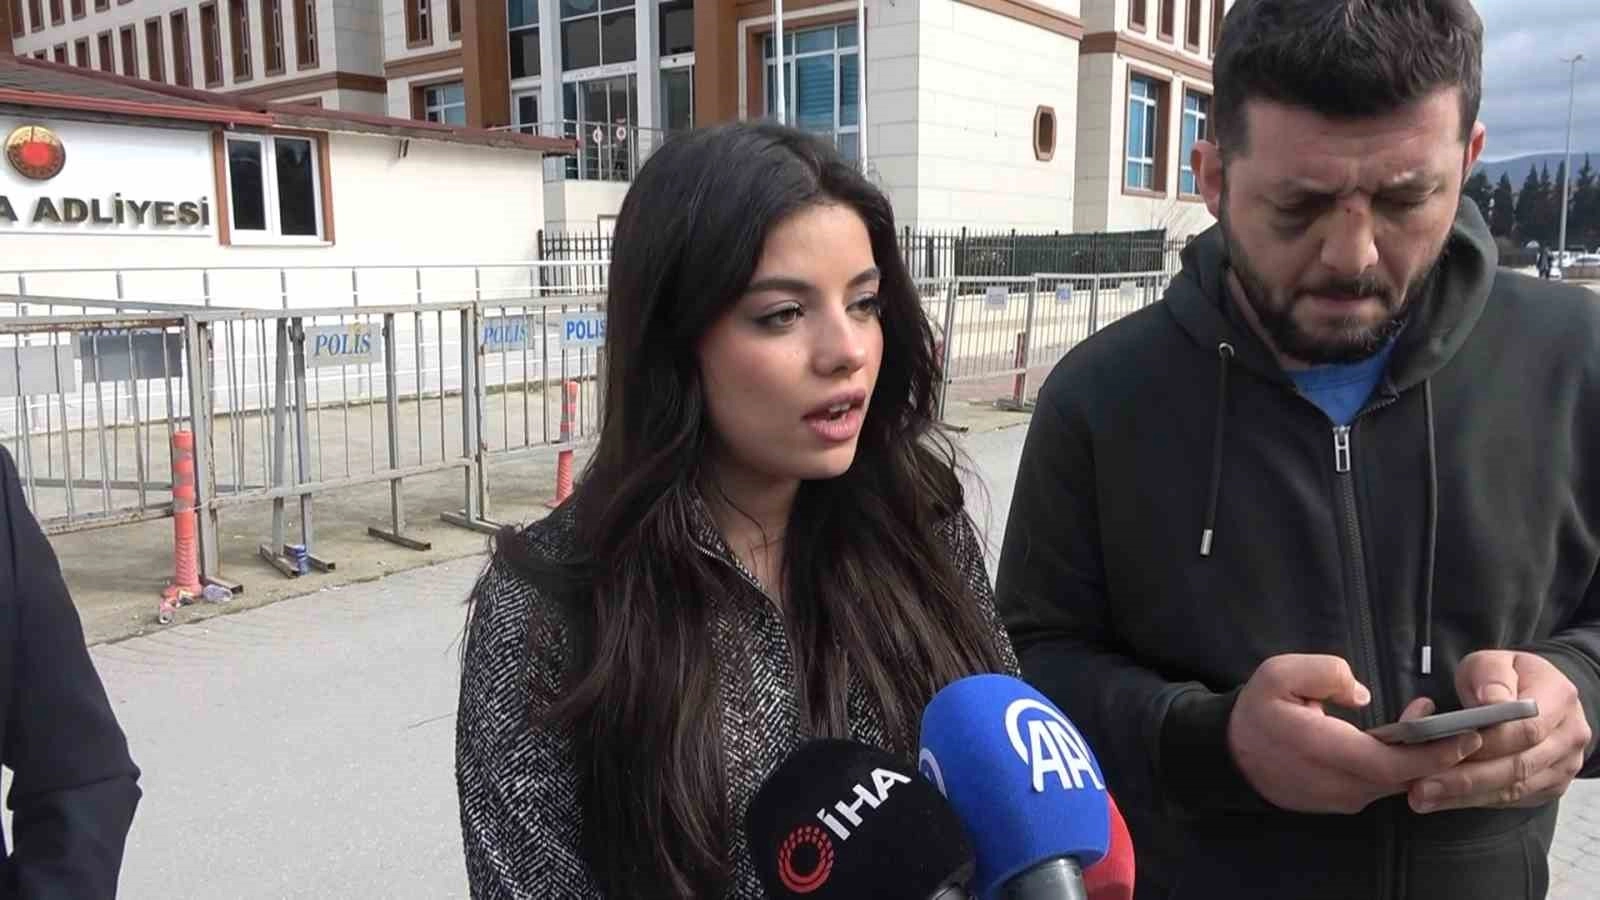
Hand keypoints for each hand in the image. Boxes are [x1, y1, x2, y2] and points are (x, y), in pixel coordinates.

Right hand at [1228, 654, 1481, 814]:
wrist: (1231, 756)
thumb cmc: (1257, 712)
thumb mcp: (1278, 674)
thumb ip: (1326, 673)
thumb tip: (1363, 694)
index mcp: (1325, 752)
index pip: (1393, 764)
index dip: (1435, 754)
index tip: (1467, 735)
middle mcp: (1339, 785)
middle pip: (1404, 778)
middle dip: (1437, 752)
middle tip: (1459, 723)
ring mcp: (1341, 799)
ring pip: (1395, 783)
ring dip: (1418, 758)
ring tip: (1425, 722)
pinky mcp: (1340, 802)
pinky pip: (1379, 786)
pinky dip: (1398, 766)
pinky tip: (1397, 741)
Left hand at [1408, 650, 1591, 813]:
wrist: (1535, 693)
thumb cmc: (1506, 677)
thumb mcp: (1494, 662)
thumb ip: (1491, 677)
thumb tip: (1492, 702)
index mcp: (1559, 698)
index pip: (1526, 729)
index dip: (1487, 742)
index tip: (1447, 747)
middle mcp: (1569, 736)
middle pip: (1519, 765)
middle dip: (1467, 777)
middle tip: (1421, 784)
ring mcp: (1563, 765)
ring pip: (1513, 788)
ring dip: (1465, 796)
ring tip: (1423, 796)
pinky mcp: (1549, 786)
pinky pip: (1511, 799)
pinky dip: (1474, 800)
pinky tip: (1441, 800)